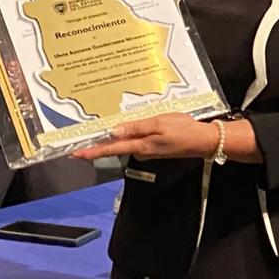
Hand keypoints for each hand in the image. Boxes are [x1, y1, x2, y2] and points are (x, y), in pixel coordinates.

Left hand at [72, 113, 217, 160]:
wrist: (203, 141)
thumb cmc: (183, 130)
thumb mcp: (159, 123)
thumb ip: (136, 127)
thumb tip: (113, 131)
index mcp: (140, 145)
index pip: (111, 149)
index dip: (92, 151)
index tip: (76, 154)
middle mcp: (140, 151)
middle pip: (116, 146)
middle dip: (101, 141)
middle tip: (84, 136)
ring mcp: (146, 150)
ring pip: (126, 142)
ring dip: (118, 135)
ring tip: (109, 126)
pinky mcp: (153, 148)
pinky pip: (136, 140)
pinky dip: (131, 133)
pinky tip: (133, 125)